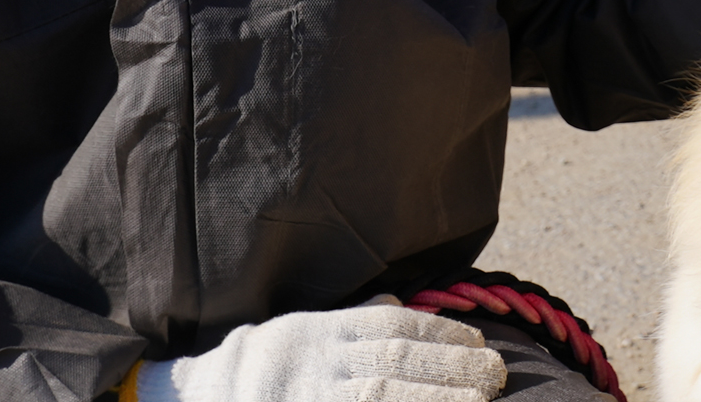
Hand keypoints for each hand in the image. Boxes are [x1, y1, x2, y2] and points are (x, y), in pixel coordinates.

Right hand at [133, 296, 507, 401]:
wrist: (204, 399)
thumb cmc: (266, 367)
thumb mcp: (305, 331)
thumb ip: (353, 321)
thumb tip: (401, 307)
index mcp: (319, 333)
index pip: (389, 326)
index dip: (438, 334)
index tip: (477, 340)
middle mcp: (316, 364)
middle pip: (394, 362)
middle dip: (450, 368)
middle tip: (497, 373)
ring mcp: (312, 397)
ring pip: (382, 396)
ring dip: (437, 399)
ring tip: (482, 399)